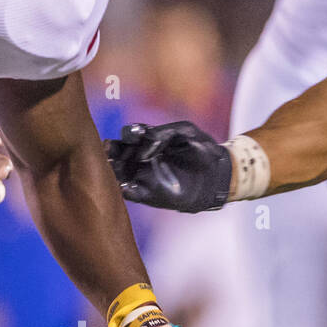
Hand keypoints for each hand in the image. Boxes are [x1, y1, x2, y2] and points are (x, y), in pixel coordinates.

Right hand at [103, 121, 231, 212]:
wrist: (217, 175)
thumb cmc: (202, 149)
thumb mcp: (186, 132)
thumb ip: (165, 132)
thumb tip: (147, 142)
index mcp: (148, 140)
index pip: (130, 135)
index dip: (129, 134)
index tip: (134, 135)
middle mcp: (140, 158)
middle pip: (117, 153)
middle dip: (110, 151)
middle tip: (109, 150)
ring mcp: (141, 176)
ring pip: (117, 172)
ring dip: (111, 170)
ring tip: (112, 168)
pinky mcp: (147, 195)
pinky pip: (130, 193)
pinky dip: (124, 190)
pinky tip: (124, 187)